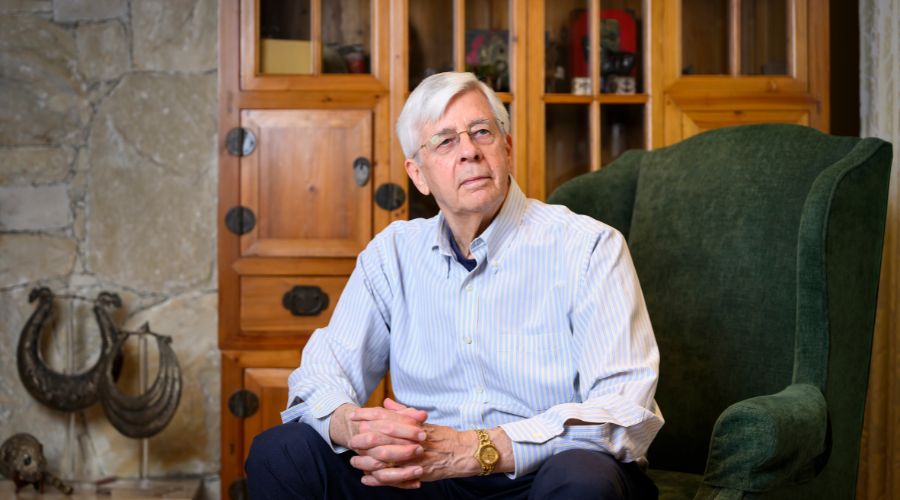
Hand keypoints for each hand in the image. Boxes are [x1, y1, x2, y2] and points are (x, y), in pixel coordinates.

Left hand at [350, 400, 480, 487]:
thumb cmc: (444, 437)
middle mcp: (412, 438)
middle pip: (382, 435)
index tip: (354, 415)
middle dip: (363, 437)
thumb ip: (404, 412)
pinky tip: (366, 479)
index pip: (386, 416)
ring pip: (385, 457)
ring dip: (367, 460)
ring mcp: (414, 456)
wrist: (464, 452)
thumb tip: (387, 403)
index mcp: (413, 424)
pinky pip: (393, 477)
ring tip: (354, 462)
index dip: (368, 415)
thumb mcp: (424, 422)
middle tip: (350, 439)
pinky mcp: (416, 471)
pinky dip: (378, 479)